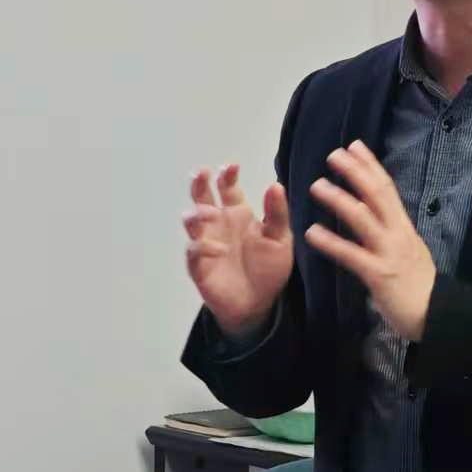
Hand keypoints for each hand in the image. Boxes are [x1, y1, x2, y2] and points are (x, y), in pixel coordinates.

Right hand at [183, 165, 293, 337]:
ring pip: (191, 220)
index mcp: (238, 213)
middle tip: (202, 173)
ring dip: (197, 213)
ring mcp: (206, 242)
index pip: (228, 187)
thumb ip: (277, 213)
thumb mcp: (281, 239)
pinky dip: (203, 246)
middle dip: (199, 183)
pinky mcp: (199, 265)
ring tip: (210, 213)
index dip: (227, 175)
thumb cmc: (268, 268)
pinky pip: (193, 250)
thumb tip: (275, 184)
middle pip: (201, 196)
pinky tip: (220, 250)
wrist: (259, 304)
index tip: (232, 167)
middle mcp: (218, 223)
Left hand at [306, 141, 436, 340]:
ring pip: (362, 219)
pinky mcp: (378, 274)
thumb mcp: (409, 249)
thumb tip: (377, 213)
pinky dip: (330, 243)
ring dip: (339, 199)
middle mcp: (397, 233)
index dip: (370, 166)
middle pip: (376, 195)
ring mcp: (388, 252)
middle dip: (355, 172)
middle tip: (333, 154)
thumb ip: (394, 231)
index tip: (354, 146)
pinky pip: (351, 255)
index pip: (387, 188)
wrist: (437, 314)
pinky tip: (311, 233)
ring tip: (316, 186)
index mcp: (404, 227)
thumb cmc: (420, 285)